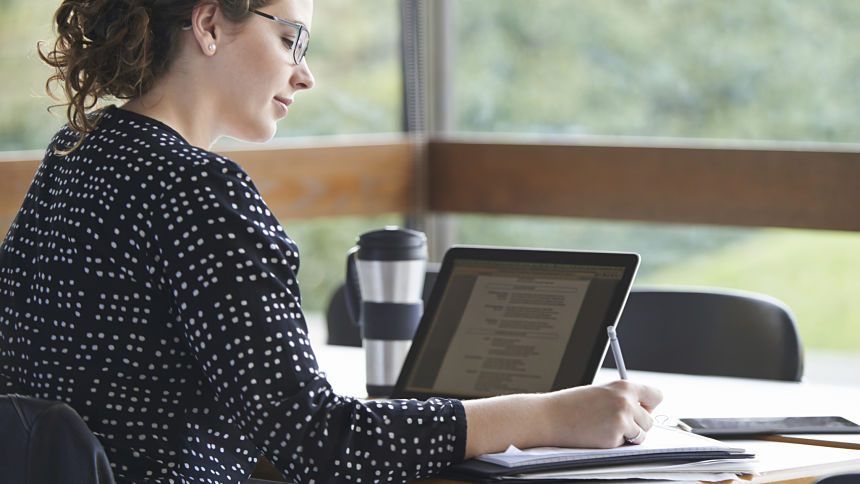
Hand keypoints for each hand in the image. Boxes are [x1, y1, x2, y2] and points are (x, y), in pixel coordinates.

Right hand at [463, 380, 662, 457]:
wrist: (549, 417)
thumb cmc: (572, 405)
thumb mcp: (600, 392)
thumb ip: (623, 398)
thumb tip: (643, 411)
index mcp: (624, 387)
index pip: (656, 396)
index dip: (649, 404)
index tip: (641, 409)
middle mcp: (626, 402)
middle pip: (650, 419)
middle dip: (636, 423)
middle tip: (613, 421)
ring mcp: (621, 421)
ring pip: (641, 434)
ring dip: (628, 435)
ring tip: (604, 427)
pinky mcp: (614, 438)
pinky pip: (626, 445)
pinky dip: (615, 444)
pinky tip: (597, 435)